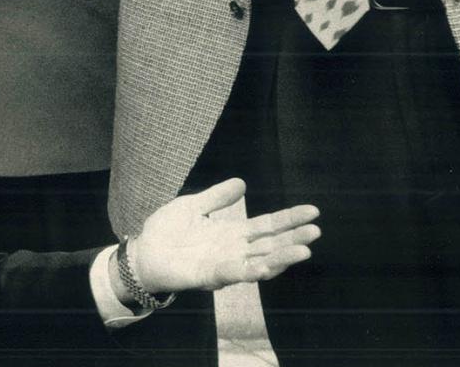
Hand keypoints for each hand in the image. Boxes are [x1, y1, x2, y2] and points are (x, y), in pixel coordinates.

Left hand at [131, 178, 319, 294]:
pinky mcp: (208, 276)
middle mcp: (234, 251)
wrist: (143, 252)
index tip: (313, 211)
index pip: (268, 225)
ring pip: (259, 263)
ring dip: (281, 258)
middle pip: (271, 245)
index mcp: (233, 233)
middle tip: (316, 231)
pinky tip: (265, 266)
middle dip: (294, 239)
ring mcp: (224, 265)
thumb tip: (242, 183)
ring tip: (303, 251)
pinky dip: (250, 271)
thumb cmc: (167, 231)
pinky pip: (232, 275)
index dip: (290, 219)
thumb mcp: (193, 206)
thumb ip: (216, 197)